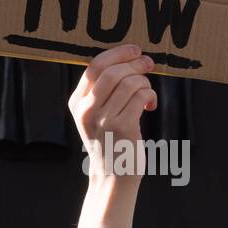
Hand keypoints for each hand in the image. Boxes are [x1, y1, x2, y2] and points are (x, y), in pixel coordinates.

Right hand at [69, 43, 156, 182]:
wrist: (113, 176)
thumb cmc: (111, 141)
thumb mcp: (96, 115)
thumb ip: (102, 91)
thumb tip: (128, 59)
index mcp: (77, 103)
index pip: (94, 66)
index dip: (117, 53)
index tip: (134, 51)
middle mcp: (86, 110)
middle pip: (112, 71)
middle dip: (135, 63)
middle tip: (149, 64)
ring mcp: (103, 119)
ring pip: (130, 83)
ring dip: (145, 83)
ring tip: (147, 94)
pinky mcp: (122, 128)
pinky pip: (141, 96)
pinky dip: (150, 96)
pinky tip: (150, 106)